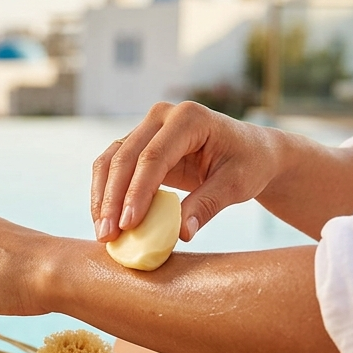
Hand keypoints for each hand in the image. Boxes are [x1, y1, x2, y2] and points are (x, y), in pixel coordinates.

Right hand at [91, 101, 283, 242]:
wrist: (251, 152)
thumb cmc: (248, 164)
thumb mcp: (236, 185)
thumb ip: (208, 205)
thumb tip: (181, 233)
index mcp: (189, 118)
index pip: (153, 157)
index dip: (137, 192)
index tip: (128, 225)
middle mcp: (162, 116)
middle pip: (125, 157)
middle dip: (112, 199)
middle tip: (108, 235)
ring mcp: (147, 128)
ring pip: (111, 160)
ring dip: (102, 198)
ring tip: (103, 233)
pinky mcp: (139, 144)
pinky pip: (113, 167)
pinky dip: (106, 194)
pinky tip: (105, 220)